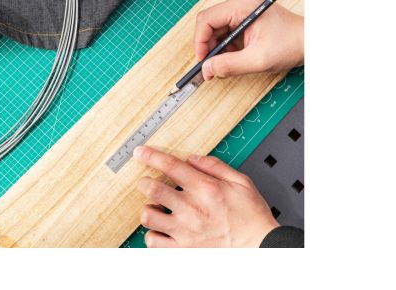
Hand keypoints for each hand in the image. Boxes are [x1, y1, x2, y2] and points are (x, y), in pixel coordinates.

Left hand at [134, 145, 278, 246]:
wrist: (261, 247)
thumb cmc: (251, 216)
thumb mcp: (241, 181)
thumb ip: (215, 166)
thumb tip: (192, 158)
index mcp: (204, 188)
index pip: (170, 166)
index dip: (151, 156)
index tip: (140, 152)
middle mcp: (191, 208)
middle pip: (152, 188)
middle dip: (144, 182)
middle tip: (145, 182)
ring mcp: (185, 230)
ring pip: (148, 215)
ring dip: (148, 208)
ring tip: (156, 208)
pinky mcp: (182, 249)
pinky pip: (153, 241)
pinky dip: (152, 234)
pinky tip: (161, 229)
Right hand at [195, 0, 303, 79]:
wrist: (308, 40)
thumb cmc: (290, 44)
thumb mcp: (258, 60)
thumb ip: (229, 65)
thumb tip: (207, 69)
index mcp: (243, 3)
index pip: (206, 19)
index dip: (200, 42)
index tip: (203, 61)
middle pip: (208, 23)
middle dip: (209, 46)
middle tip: (214, 66)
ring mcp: (240, 3)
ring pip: (214, 27)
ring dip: (217, 46)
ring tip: (230, 60)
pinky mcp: (241, 10)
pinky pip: (223, 27)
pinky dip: (224, 43)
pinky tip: (235, 53)